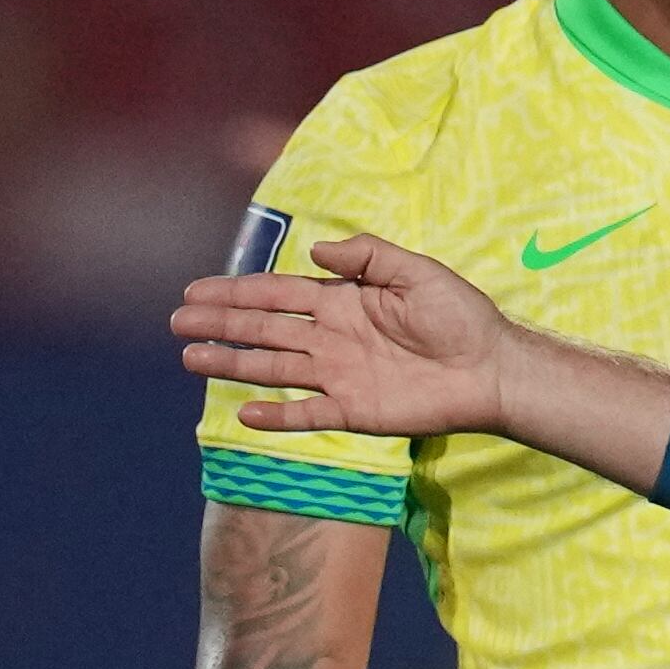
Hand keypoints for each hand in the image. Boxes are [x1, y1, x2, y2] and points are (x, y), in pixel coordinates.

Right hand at [175, 234, 515, 438]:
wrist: (493, 368)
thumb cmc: (461, 316)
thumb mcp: (417, 271)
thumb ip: (367, 257)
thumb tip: (316, 252)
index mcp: (343, 302)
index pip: (278, 294)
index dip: (237, 291)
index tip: (195, 290)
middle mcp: (332, 339)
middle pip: (264, 330)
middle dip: (221, 323)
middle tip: (176, 321)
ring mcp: (340, 376)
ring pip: (274, 369)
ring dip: (232, 364)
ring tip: (191, 358)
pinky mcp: (356, 411)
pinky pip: (308, 414)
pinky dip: (278, 416)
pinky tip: (245, 413)